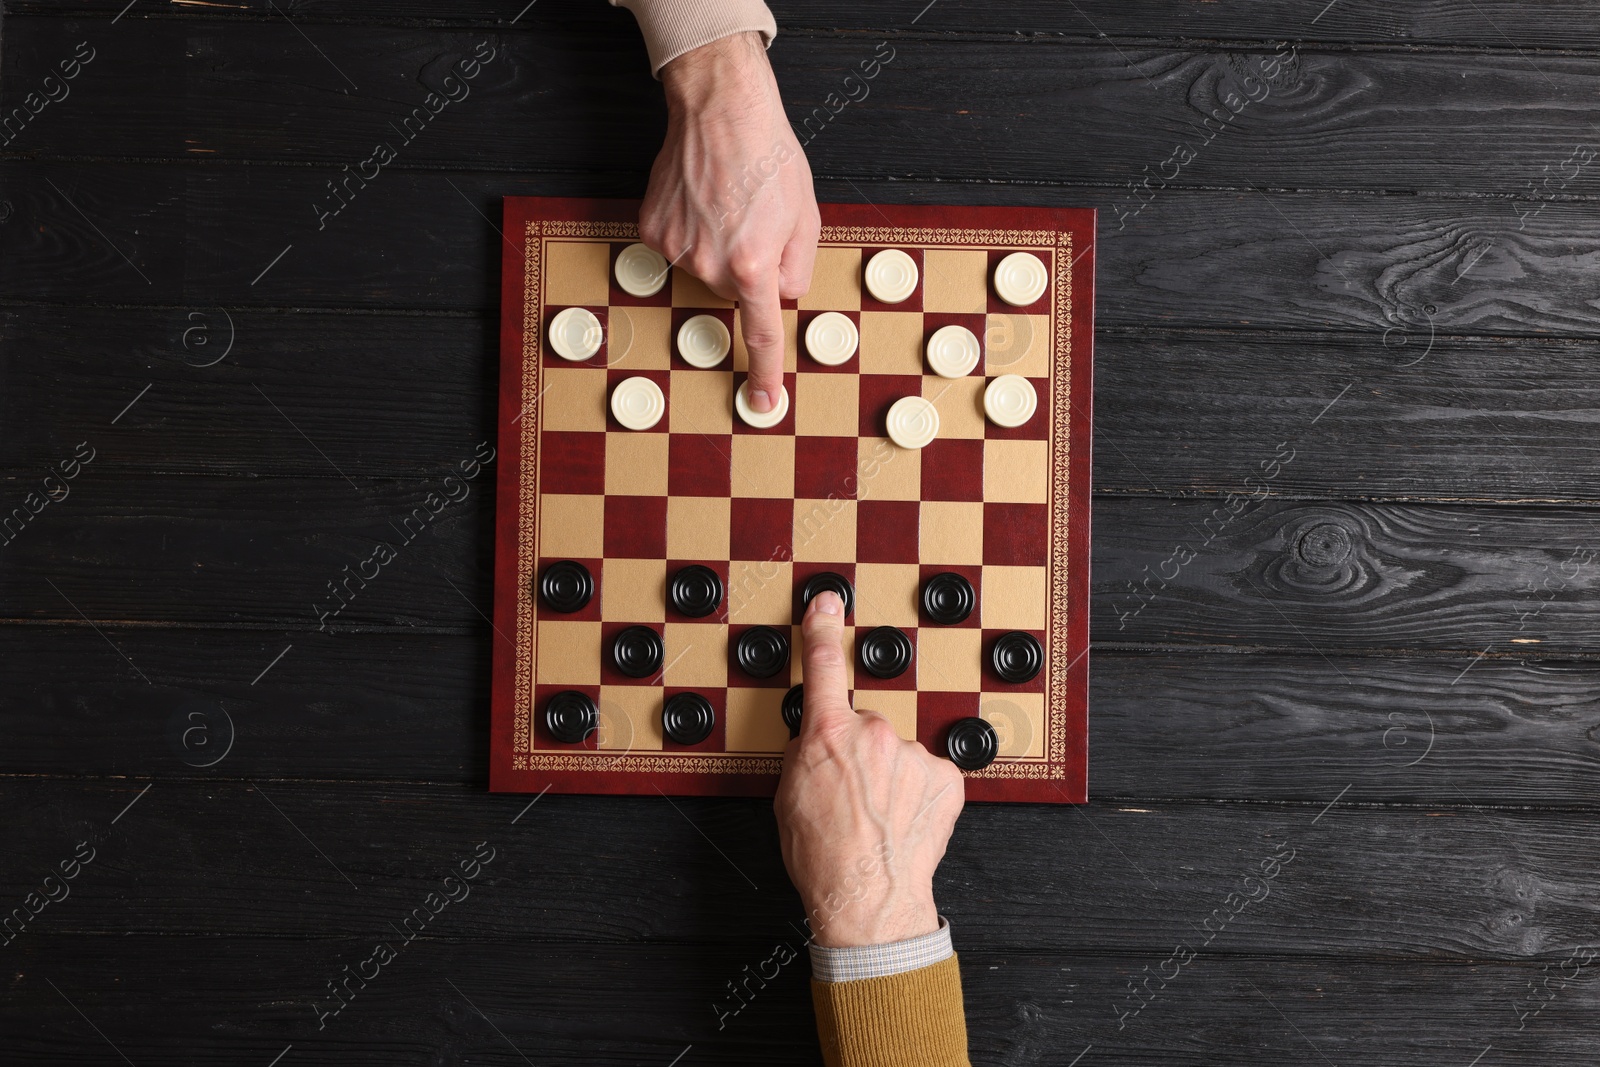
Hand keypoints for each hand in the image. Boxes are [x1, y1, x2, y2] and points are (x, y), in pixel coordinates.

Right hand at [641, 32, 819, 412]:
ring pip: (703, 270)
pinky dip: (689, 230)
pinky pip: (677, 248)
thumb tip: (782, 296)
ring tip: (726, 202)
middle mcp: (709, 264)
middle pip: (733, 291)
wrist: (721, 109)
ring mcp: (675, 248)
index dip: (766, 373)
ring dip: (717, 245)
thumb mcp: (807, 217)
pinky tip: (699, 200)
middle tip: (753, 221)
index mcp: (754, 265)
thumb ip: (798, 269)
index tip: (764, 405)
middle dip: (747, 267)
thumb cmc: (769, 155)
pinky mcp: (652, 231)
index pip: (762, 333)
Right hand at [774, 592, 965, 947]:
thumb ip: (807, 753)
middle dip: (860, 753)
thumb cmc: (824, 857)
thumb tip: (820, 741)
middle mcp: (874, 735)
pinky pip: (927, 773)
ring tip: (878, 818)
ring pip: (899, 753)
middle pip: (866, 727)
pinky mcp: (945, 777)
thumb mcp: (789, 796)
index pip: (822, 665)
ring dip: (890, 777)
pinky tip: (904, 820)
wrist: (867, 899)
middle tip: (852, 797)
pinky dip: (918, 793)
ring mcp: (914, 754)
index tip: (828, 600)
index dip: (823, 627)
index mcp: (827, 736)